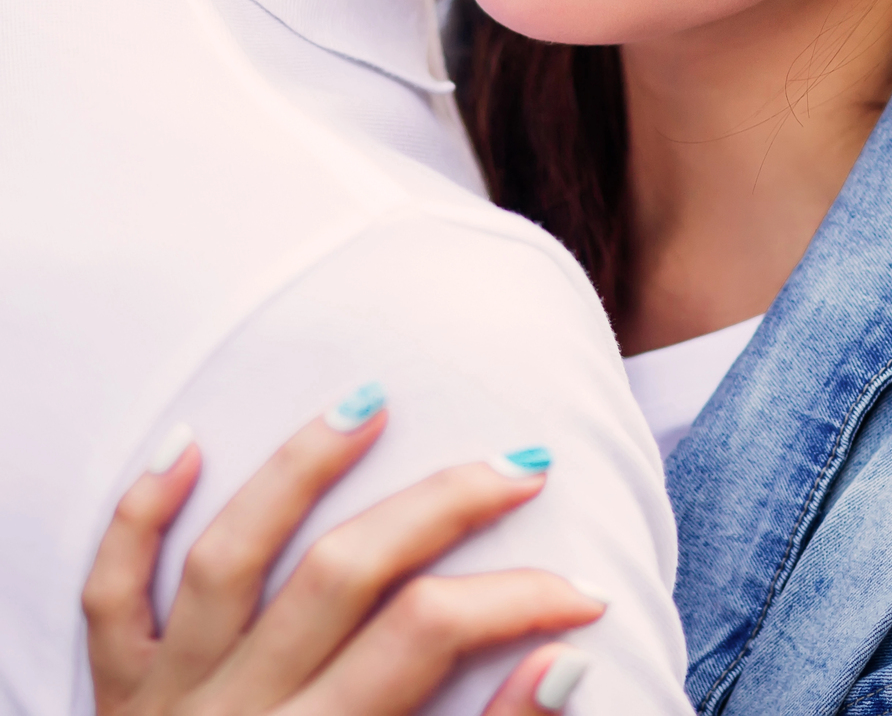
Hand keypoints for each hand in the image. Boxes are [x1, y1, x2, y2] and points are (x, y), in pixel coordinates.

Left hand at [85, 395, 606, 714]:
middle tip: (523, 464)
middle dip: (443, 505)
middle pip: (343, 572)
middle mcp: (240, 713)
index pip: (428, 635)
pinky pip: (111, 593)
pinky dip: (139, 515)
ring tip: (370, 404)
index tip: (583, 593)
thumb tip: (566, 665)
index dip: (519, 602)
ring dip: (299, 470)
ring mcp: (168, 697)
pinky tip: (188, 442)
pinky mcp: (116, 691)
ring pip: (230, 556)